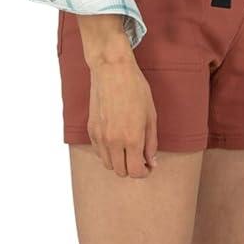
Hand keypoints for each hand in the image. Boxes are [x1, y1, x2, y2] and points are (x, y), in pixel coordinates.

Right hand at [86, 55, 159, 176]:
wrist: (112, 71)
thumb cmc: (135, 90)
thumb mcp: (151, 116)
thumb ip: (151, 143)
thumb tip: (152, 162)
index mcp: (131, 139)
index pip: (136, 171)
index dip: (144, 173)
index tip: (148, 166)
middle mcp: (113, 141)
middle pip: (121, 172)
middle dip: (132, 169)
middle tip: (140, 159)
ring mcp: (100, 136)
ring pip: (108, 164)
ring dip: (119, 163)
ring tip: (128, 150)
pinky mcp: (91, 130)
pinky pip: (99, 152)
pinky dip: (108, 153)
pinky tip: (116, 142)